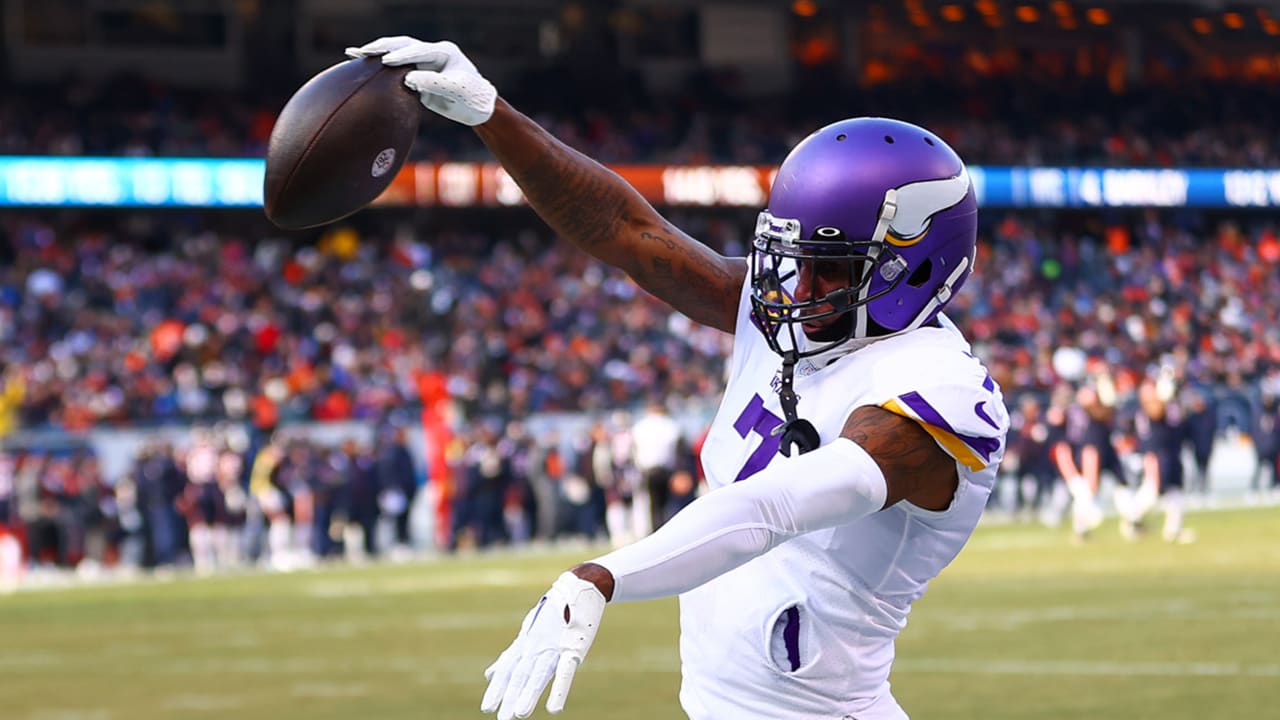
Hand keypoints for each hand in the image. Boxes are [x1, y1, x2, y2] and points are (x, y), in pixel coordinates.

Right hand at [345, 36, 495, 125]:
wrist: (478, 109)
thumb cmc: (472, 97)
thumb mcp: (455, 90)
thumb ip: (433, 83)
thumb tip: (408, 79)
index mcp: (444, 52)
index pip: (419, 51)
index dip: (403, 56)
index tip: (387, 61)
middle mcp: (431, 54)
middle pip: (403, 45)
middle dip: (383, 48)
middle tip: (364, 52)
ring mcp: (422, 64)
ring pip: (396, 54)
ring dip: (376, 54)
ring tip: (354, 54)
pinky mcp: (416, 77)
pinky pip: (394, 71)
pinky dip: (378, 68)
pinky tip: (359, 64)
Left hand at [481, 572, 606, 718]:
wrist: (580, 585)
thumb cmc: (554, 612)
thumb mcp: (528, 633)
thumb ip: (510, 656)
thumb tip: (490, 674)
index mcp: (525, 644)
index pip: (507, 668)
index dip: (497, 688)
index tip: (487, 708)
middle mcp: (536, 645)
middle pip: (520, 674)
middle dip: (509, 697)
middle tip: (500, 719)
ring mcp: (554, 646)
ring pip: (539, 673)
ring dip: (529, 694)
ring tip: (520, 714)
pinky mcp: (574, 645)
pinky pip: (565, 671)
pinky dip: (559, 689)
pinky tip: (555, 708)